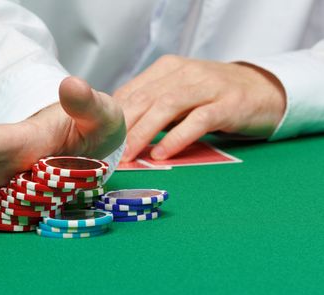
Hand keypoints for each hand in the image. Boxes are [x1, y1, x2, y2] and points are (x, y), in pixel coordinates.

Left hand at [114, 55, 286, 160]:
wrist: (265, 90)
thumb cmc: (214, 96)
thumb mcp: (180, 94)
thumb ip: (153, 105)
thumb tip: (120, 130)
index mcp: (168, 69)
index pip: (131, 92)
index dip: (114, 118)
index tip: (100, 140)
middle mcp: (185, 73)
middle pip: (145, 98)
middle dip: (123, 127)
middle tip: (109, 152)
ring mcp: (208, 86)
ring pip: (166, 106)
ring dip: (144, 132)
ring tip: (130, 154)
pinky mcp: (229, 104)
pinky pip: (197, 121)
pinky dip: (176, 138)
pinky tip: (162, 154)